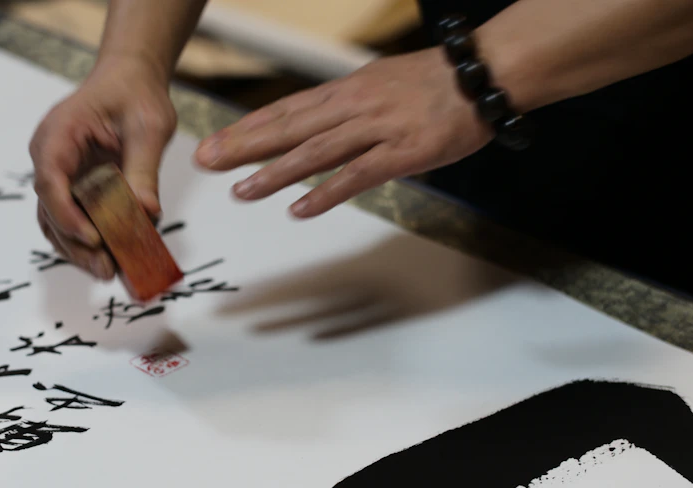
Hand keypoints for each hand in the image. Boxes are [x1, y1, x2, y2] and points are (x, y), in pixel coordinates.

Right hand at [29, 57, 176, 279]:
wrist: (130, 81)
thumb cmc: (135, 94)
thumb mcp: (148, 126)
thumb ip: (143, 168)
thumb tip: (148, 212)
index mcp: (58, 135)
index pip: (50, 182)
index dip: (67, 215)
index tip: (93, 238)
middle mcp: (50, 158)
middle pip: (50, 211)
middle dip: (77, 244)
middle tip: (106, 268)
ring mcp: (59, 175)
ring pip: (57, 223)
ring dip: (79, 251)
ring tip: (108, 271)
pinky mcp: (73, 188)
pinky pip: (73, 221)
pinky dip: (89, 242)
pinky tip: (111, 259)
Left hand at [193, 47, 492, 217]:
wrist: (485, 73)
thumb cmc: (438, 82)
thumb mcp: (381, 83)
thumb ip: (348, 106)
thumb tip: (317, 123)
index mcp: (347, 91)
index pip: (287, 110)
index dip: (248, 127)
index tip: (216, 142)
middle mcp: (354, 106)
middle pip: (289, 128)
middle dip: (244, 146)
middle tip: (207, 161)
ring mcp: (378, 129)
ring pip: (316, 151)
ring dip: (275, 172)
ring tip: (242, 191)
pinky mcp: (403, 152)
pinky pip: (358, 174)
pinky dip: (327, 192)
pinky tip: (300, 208)